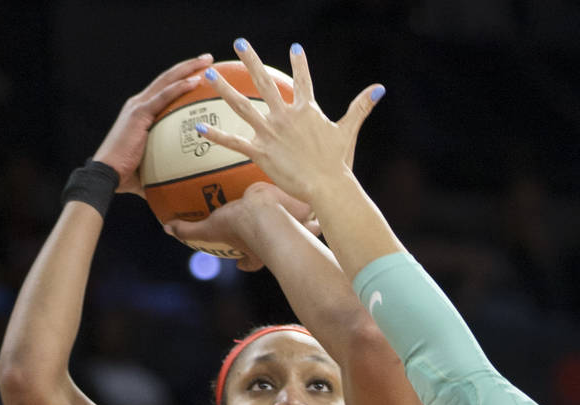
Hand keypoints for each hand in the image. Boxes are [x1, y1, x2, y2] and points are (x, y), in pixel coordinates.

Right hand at [93, 54, 212, 195]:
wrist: (107, 175)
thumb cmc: (128, 177)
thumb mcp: (153, 167)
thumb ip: (168, 169)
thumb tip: (185, 186)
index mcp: (142, 113)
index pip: (165, 90)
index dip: (182, 79)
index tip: (202, 73)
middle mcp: (139, 104)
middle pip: (168, 79)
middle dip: (189, 66)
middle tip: (209, 59)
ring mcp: (138, 106)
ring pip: (167, 81)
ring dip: (188, 69)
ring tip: (208, 61)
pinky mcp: (139, 113)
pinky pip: (163, 97)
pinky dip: (179, 88)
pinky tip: (196, 81)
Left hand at [164, 181, 315, 270]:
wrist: (271, 214)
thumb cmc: (244, 226)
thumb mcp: (214, 227)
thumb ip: (191, 230)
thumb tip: (168, 229)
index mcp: (256, 248)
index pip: (251, 261)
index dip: (246, 263)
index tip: (240, 262)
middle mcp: (278, 241)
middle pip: (279, 247)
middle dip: (276, 244)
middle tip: (275, 232)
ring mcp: (297, 230)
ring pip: (303, 232)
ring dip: (305, 229)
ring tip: (303, 214)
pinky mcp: (309, 215)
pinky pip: (315, 214)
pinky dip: (318, 210)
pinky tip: (314, 192)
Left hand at [193, 38, 381, 209]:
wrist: (328, 187)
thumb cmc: (339, 163)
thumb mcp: (349, 132)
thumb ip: (361, 107)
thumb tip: (380, 88)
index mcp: (306, 111)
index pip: (303, 81)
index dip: (300, 64)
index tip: (295, 47)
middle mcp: (285, 116)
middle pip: (264, 83)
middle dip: (252, 61)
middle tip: (240, 43)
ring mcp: (271, 133)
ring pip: (243, 106)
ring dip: (224, 89)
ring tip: (209, 74)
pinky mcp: (261, 152)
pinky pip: (234, 142)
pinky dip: (216, 137)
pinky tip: (199, 129)